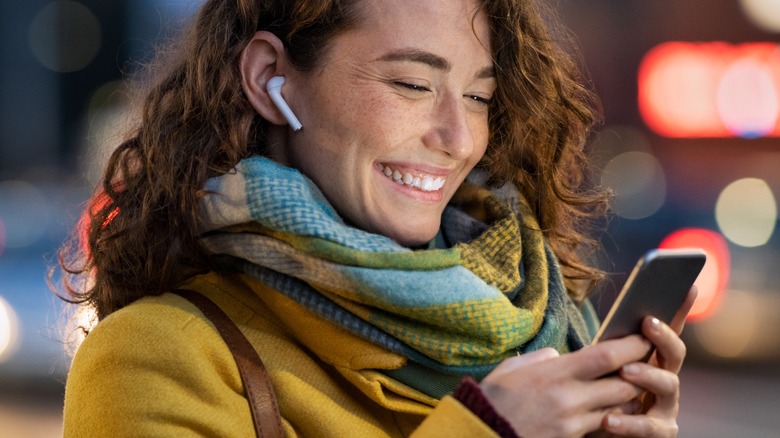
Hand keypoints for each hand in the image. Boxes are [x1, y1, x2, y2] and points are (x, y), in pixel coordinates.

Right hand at [479, 334, 651, 437]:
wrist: (481, 434)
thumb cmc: (493, 399)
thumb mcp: (512, 369)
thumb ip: (542, 358)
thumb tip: (559, 355)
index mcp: (555, 373)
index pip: (607, 356)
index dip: (632, 346)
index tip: (644, 337)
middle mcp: (569, 399)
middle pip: (624, 385)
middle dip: (639, 374)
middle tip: (645, 363)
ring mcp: (573, 424)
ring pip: (619, 410)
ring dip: (628, 399)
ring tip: (628, 388)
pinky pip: (602, 430)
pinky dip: (611, 420)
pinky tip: (609, 412)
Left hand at [597, 286, 697, 436]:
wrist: (591, 430)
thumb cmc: (593, 396)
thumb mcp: (594, 369)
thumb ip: (600, 352)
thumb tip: (586, 334)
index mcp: (649, 358)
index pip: (666, 329)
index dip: (679, 308)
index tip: (686, 285)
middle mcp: (664, 378)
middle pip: (674, 353)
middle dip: (664, 336)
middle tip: (648, 322)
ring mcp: (665, 405)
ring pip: (668, 385)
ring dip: (648, 375)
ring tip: (625, 370)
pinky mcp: (660, 431)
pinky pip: (650, 427)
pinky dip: (630, 423)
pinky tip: (609, 418)